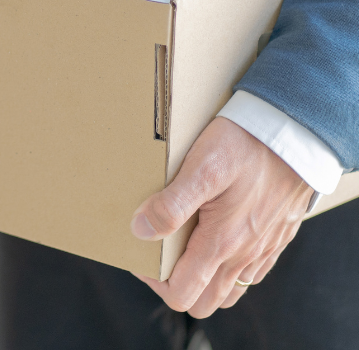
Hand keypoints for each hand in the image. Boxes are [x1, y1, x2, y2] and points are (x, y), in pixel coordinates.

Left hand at [130, 117, 311, 317]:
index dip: (154, 282)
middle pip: (204, 301)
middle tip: (160, 254)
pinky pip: (251, 271)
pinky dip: (229, 267)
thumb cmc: (245, 146)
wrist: (294, 133)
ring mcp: (263, 249)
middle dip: (177, 286)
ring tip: (184, 247)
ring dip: (204, 279)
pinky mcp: (276, 236)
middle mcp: (244, 255)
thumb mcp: (201, 169)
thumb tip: (140, 230)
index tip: (142, 255)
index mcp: (221, 243)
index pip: (182, 293)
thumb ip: (171, 204)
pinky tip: (217, 237)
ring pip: (229, 289)